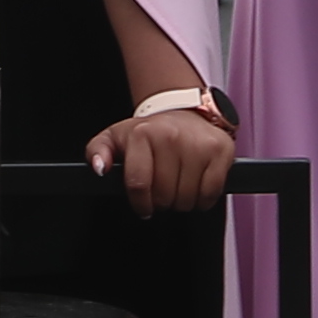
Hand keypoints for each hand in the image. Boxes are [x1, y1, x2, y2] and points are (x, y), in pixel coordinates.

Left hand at [89, 97, 232, 216]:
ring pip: (187, 199)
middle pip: (164, 196)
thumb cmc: (149, 132)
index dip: (140, 203)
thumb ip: (97, 152)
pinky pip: (211, 194)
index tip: (143, 205)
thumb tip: (98, 168)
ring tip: (178, 186)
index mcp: (142, 134)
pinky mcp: (221, 152)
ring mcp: (198, 144)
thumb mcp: (114, 138)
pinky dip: (202, 199)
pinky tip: (195, 186)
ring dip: (182, 202)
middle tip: (162, 191)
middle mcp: (171, 137)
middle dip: (161, 202)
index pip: (138, 185)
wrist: (184, 112)